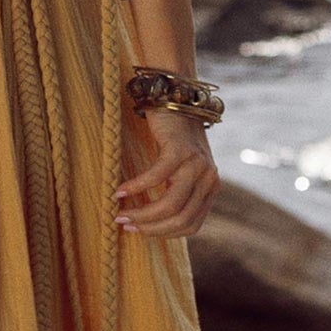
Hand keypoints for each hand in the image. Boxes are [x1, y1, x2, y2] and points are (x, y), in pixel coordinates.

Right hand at [114, 106, 219, 238]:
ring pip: (170, 204)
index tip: (138, 231)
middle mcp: (209, 178)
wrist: (176, 96)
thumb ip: (179, 190)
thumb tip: (153, 221)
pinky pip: (156, 177)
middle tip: (124, 224)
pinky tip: (120, 191)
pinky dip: (136, 187)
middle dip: (149, 228)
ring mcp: (196, 164)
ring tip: (120, 213)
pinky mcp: (179, 149)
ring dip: (142, 214)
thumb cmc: (173, 135)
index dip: (163, 233)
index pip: (190, 226)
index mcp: (211, 187)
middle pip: (180, 219)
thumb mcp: (182, 167)